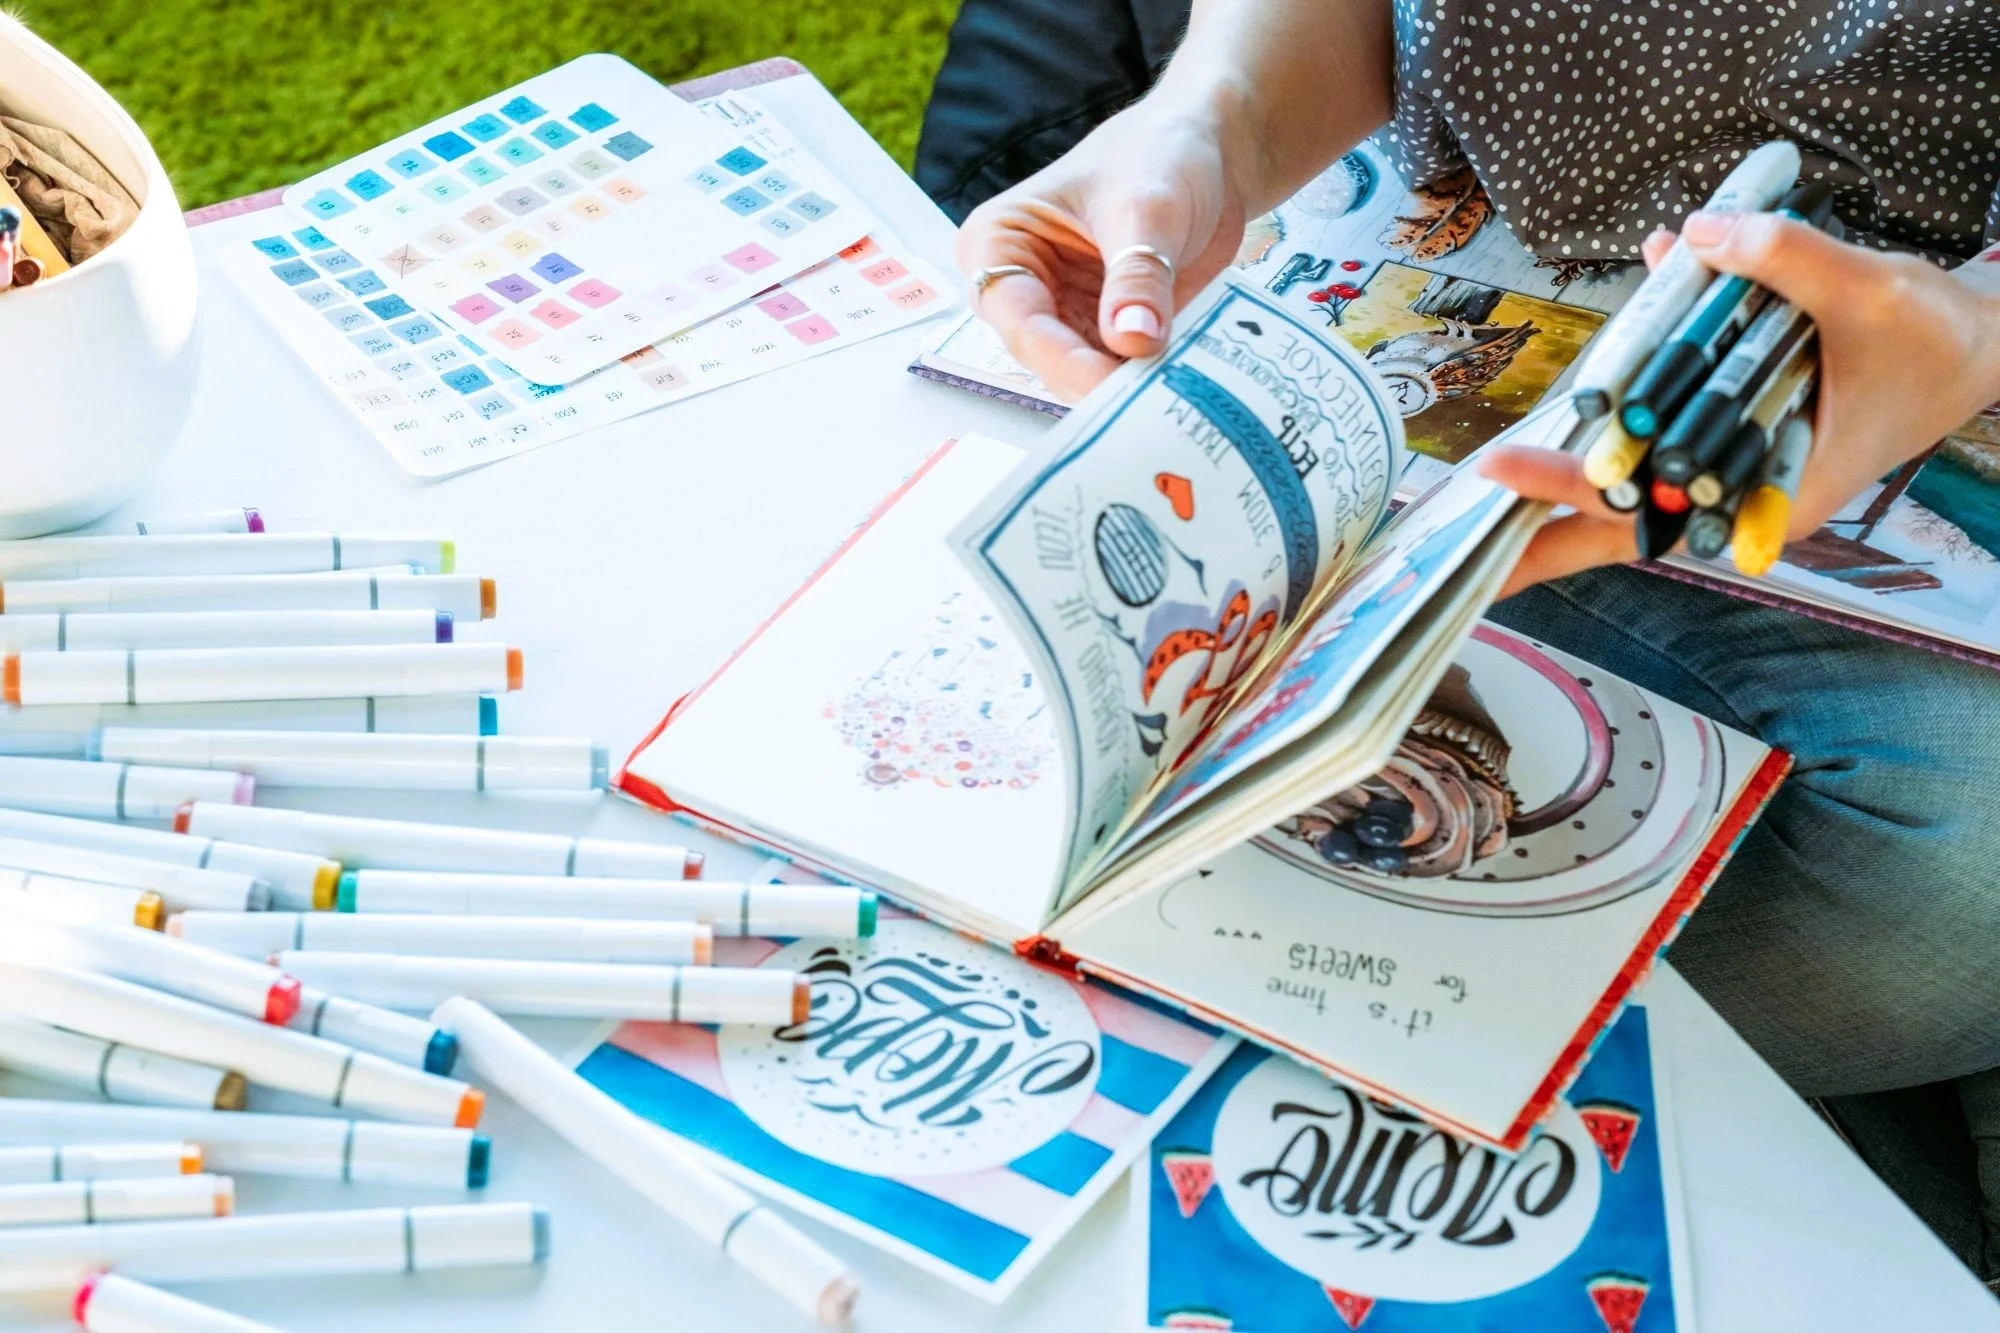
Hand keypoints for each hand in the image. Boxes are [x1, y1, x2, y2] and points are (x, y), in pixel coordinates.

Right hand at [955, 99, 1251, 402]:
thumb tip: (1135, 339)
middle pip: (1045, 357)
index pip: (1018, 318)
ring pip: (1081, 374)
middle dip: (1093, 382)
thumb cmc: (1159, 155)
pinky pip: (1119, 373)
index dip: (1061, 360)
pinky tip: (1179, 396)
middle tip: (1143, 411)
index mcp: (999, 242)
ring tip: (1166, 408)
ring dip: (1123, 393)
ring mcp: (1064, 315)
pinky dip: (1147, 385)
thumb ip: (1138, 276)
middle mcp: (1021, 287)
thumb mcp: (1146, 208)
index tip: (1107, 387)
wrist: (1211, 153)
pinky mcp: (1105, 334)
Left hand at [1481, 213, 1999, 597]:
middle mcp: (1742, 496)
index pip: (1645, 503)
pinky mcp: (1727, 433)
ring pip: (1629, 487)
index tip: (1500, 475)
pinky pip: (1655, 431)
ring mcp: (1732, 469)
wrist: (1975, 346)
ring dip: (1561, 480)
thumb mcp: (1872, 292)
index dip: (1565, 489)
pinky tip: (1567, 401)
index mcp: (1773, 494)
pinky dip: (1612, 413)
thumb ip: (1788, 261)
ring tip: (1483, 491)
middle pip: (1618, 518)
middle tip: (1455, 514)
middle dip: (1537, 520)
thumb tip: (1697, 234)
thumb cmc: (1930, 340)